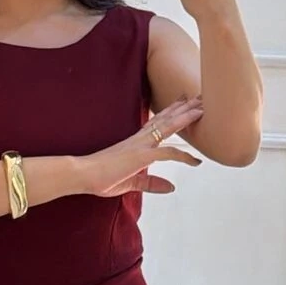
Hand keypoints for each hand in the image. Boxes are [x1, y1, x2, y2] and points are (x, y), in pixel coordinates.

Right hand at [83, 97, 203, 198]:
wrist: (82, 174)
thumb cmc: (100, 178)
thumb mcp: (131, 183)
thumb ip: (151, 184)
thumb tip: (171, 188)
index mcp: (135, 142)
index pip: (157, 122)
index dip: (171, 112)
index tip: (183, 102)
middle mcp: (140, 139)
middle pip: (166, 118)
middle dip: (184, 107)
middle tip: (200, 96)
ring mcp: (141, 145)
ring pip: (169, 127)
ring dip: (187, 118)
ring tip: (204, 109)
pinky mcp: (141, 156)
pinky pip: (167, 152)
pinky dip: (183, 156)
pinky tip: (195, 160)